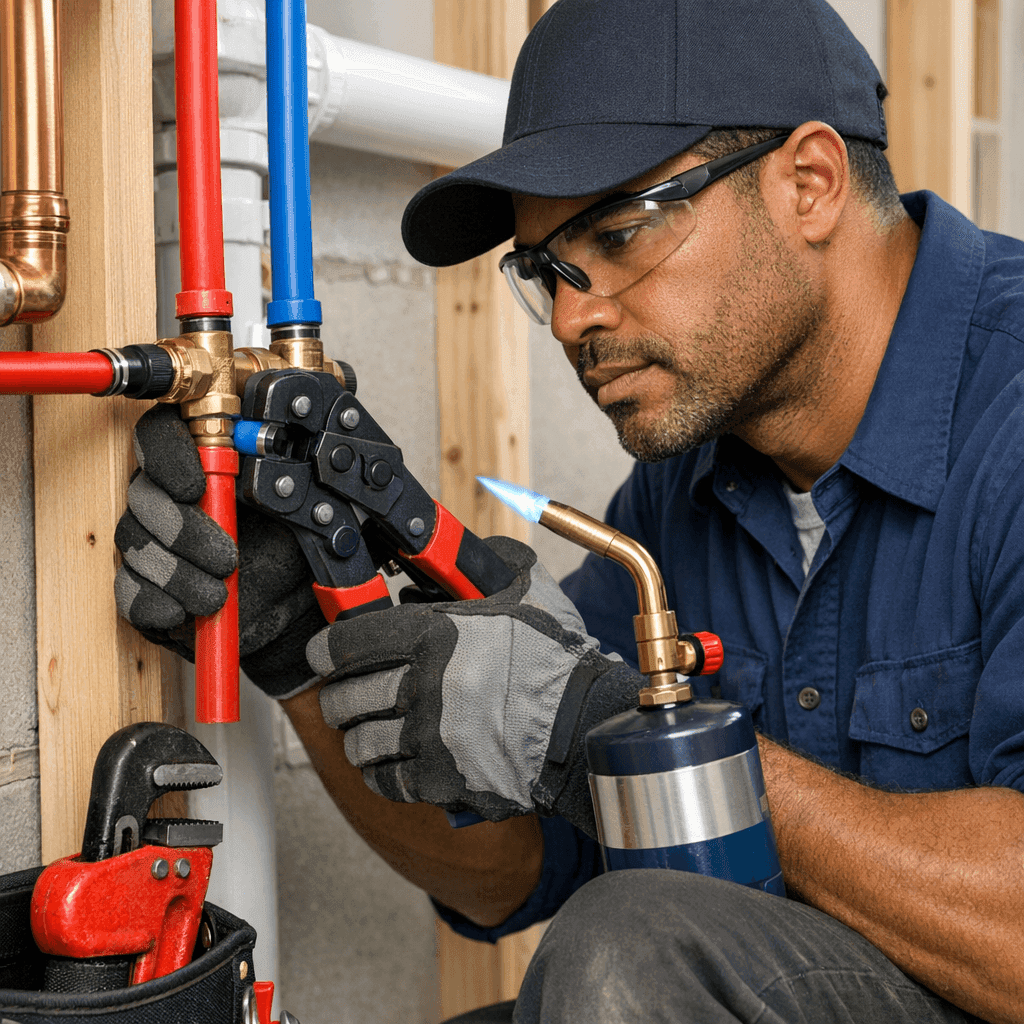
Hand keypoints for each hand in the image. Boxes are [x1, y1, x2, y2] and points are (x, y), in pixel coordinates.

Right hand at [114, 404, 324, 697]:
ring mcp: (148, 540)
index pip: (158, 434)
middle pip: (144, 495)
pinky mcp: (144, 586)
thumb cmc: (286, 542)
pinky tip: (181, 611)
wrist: (288, 597)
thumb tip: (260, 447)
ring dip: (178, 573)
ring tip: (217, 594)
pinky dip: (153, 603)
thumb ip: (272, 469)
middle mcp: (164, 495)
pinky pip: (129, 592)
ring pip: (135, 545)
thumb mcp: (292, 502)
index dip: (167, 456)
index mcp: (196, 461)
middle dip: (182, 530)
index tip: (195, 487)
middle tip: (225, 558)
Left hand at [312, 536, 641, 836]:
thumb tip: (453, 549)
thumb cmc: (555, 655)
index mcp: (434, 635)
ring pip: (359, 742)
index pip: (346, 643)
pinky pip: (385, 780)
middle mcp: (423, 686)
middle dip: (338, 695)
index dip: (326, 649)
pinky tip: (391, 759)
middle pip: (343, 696)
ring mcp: (429, 738)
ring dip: (359, 736)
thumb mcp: (525, 588)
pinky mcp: (441, 780)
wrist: (584, 723)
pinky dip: (380, 771)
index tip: (324, 654)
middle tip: (345, 693)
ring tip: (369, 728)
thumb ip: (483, 560)